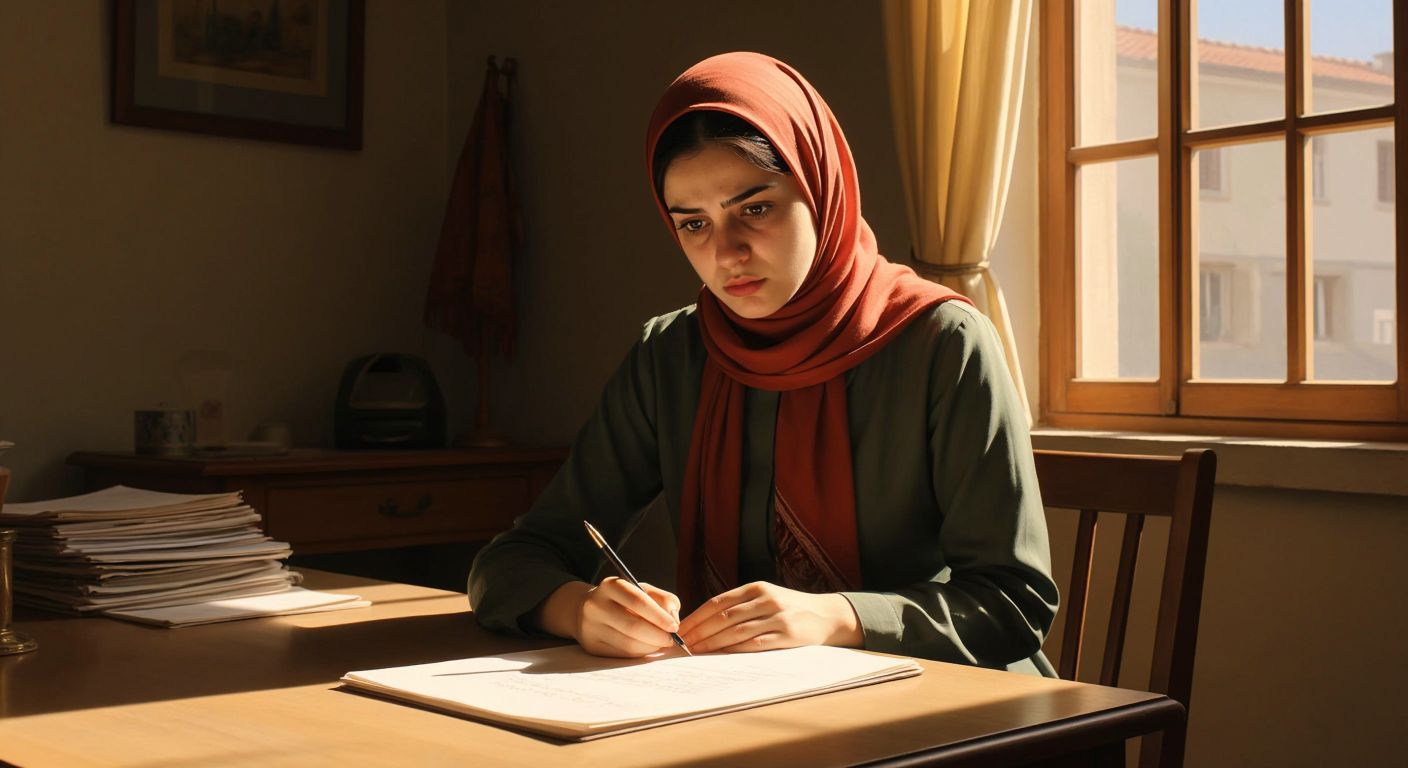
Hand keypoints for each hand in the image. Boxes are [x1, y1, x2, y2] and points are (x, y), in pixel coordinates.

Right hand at [568, 577, 682, 657]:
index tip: (674, 627)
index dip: (660, 616)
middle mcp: (596, 605)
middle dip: (657, 636)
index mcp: (610, 586)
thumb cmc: (624, 600)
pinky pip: (622, 654)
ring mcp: (591, 627)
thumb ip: (664, 600)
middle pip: (633, 626)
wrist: (588, 610)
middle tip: (670, 640)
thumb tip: (674, 619)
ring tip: (659, 643)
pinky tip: (646, 647)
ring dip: (650, 647)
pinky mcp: (592, 646)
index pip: (638, 602)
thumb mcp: (643, 590)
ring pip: (628, 644)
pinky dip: (640, 653)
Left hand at [677, 581, 861, 653]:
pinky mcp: (787, 634)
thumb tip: (704, 623)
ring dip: (713, 643)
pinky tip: (722, 656)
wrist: (826, 615)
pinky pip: (755, 643)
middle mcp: (765, 599)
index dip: (697, 617)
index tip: (681, 630)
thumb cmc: (789, 609)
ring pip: (736, 631)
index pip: (718, 603)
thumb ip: (740, 606)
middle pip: (724, 617)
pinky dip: (735, 650)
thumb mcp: (765, 598)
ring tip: (697, 652)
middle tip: (684, 645)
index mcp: (756, 588)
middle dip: (700, 632)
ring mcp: (777, 616)